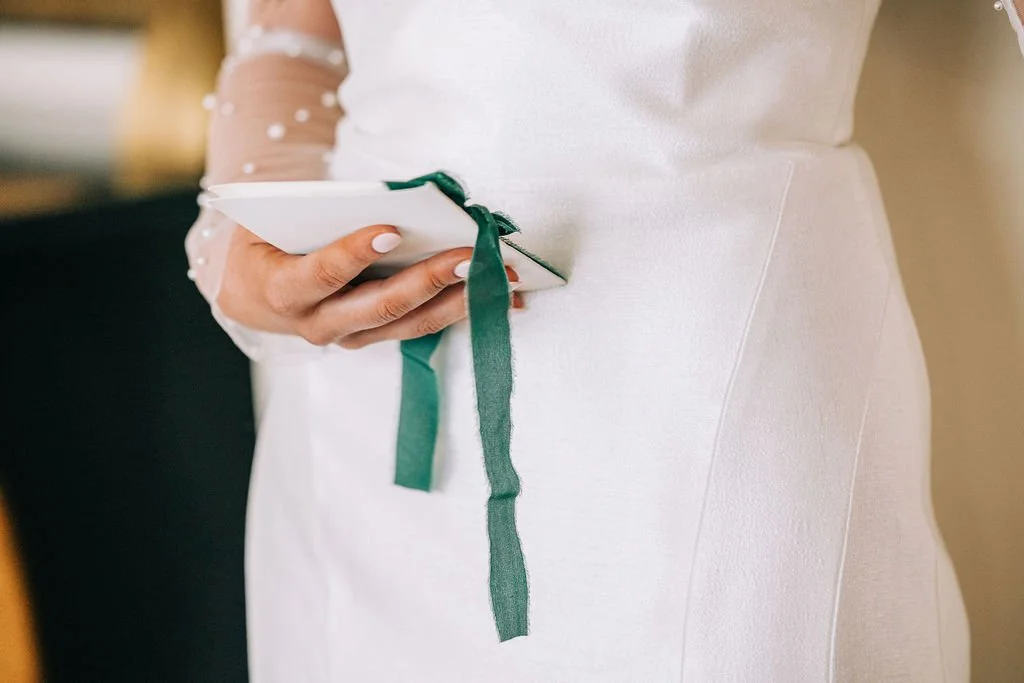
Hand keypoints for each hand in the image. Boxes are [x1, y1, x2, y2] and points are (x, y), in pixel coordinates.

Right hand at [216, 224, 522, 348]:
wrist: (254, 291)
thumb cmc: (269, 241)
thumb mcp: (276, 220)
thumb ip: (319, 212)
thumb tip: (387, 199)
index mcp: (284, 291)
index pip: (322, 274)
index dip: (355, 254)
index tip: (392, 229)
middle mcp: (318, 324)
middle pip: (379, 307)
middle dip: (428, 281)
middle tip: (468, 256)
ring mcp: (351, 337)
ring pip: (410, 324)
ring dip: (459, 300)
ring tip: (499, 275)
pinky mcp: (377, 337)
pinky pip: (423, 326)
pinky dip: (464, 309)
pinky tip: (501, 295)